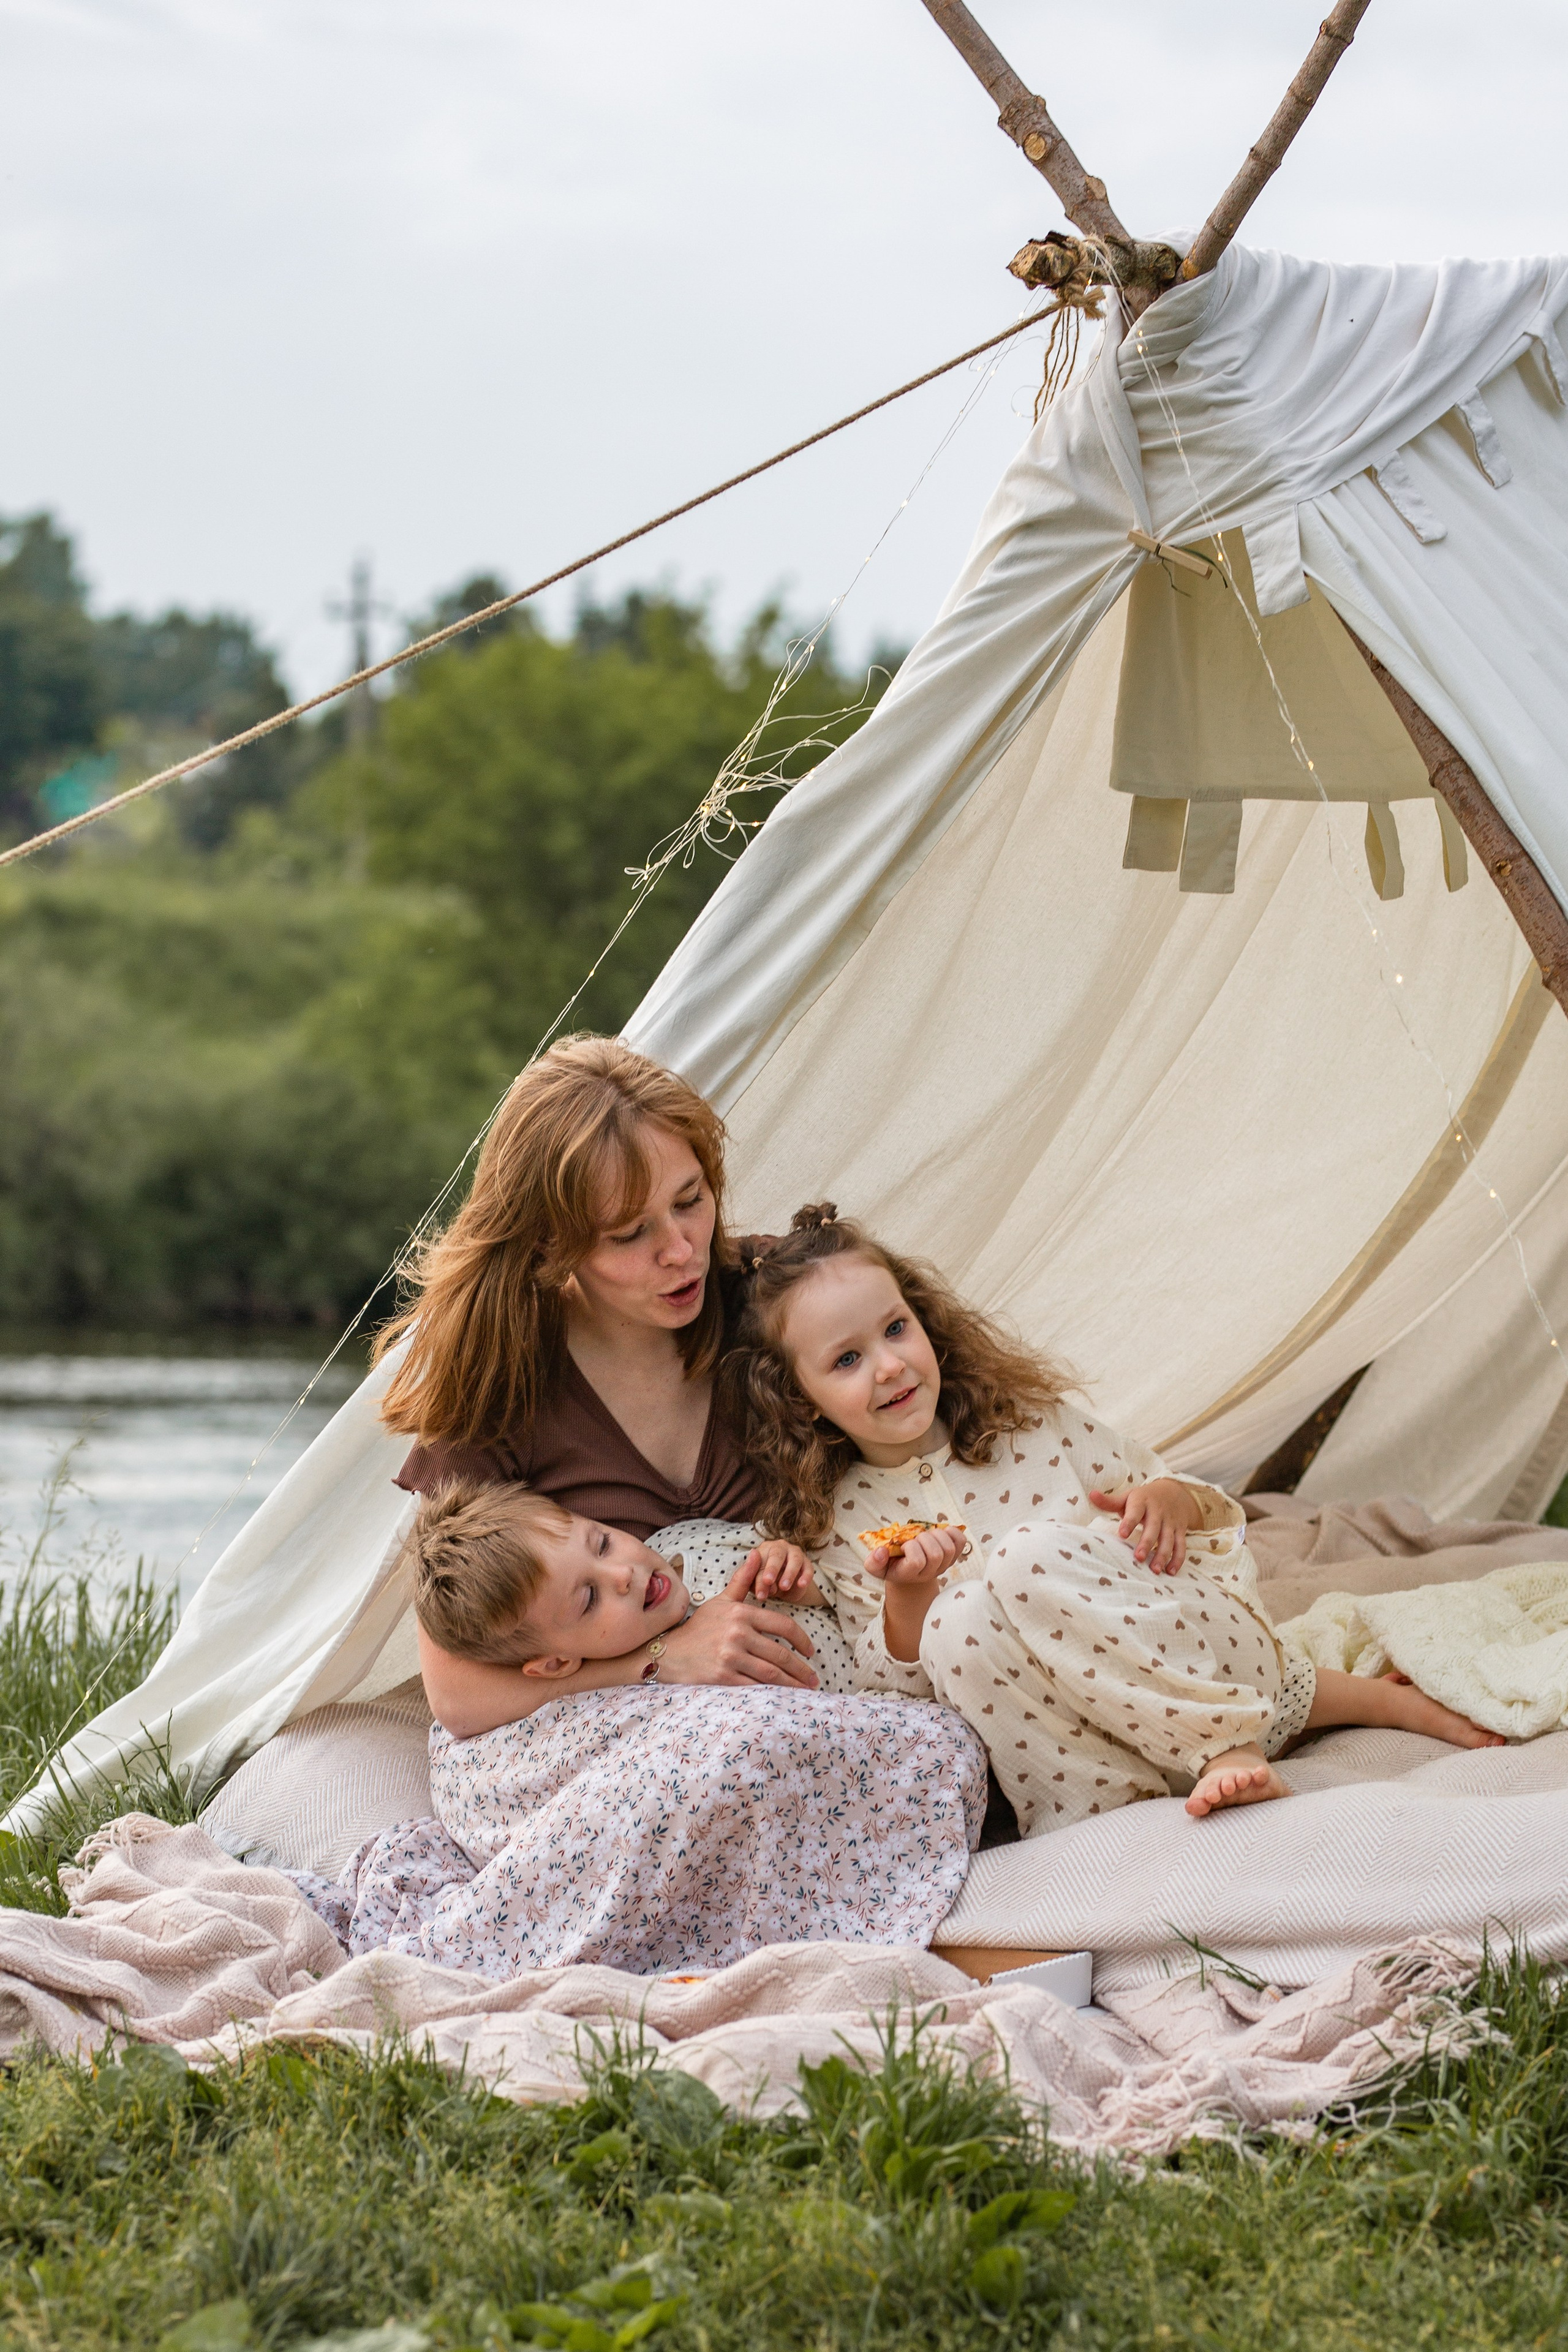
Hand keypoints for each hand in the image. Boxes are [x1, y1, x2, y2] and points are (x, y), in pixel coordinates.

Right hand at [655, 1572, 818, 1688]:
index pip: (783, 1625)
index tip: (810, 1651)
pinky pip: (754, 1687)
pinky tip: (782, 1698)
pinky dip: (771, 1693)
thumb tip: (756, 1555)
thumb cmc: (699, 1628)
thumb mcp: (721, 1601)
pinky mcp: (723, 1677)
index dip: (802, 1639)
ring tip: (806, 1690)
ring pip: (771, 1673)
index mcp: (741, 1614)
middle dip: (801, 1669)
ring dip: (792, 1684)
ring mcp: (730, 1656)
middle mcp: (738, 1634)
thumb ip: (742, 1580)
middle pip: (781, 1654)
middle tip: (814, 1678)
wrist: (669, 1652)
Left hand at [742, 1539, 823, 1604]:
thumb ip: (753, 1580)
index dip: (759, 1578)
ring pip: (794, 1559)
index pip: (760, 1561)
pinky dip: (806, 1576)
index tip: (760, 1594)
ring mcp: (794, 1553)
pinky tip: (801, 1585)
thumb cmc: (765, 1582)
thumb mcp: (756, 1583)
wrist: (783, 1588)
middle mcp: (779, 1547)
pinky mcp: (807, 1562)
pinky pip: (808, 1567)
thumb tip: (752, 1573)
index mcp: (763, 1550)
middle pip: (776, 1554)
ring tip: (784, 1587)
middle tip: (768, 1582)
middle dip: (772, 1568)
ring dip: (789, 1573)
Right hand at [863, 1524, 967, 1587]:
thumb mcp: (877, 1567)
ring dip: (937, 1535)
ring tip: (927, 1534)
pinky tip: (942, 1531)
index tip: (904, 1545)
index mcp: (911, 1575)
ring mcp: (944, 1565)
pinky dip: (953, 1532)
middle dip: (924, 1539)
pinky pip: (960, 1542)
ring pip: (949, 1548)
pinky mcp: (953, 1556)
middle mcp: (930, 1573)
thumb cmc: (892, 1565)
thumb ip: (872, 1562)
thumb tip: (881, 1551)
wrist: (910, 1572)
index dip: (911, 1548)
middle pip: (936, 1554)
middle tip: (916, 1538)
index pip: (917, 1562)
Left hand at [1087, 1479, 1197, 1573]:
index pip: (1135, 1511)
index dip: (1129, 1522)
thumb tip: (1091, 1495)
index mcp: (1142, 1501)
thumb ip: (1110, 1502)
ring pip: (1168, 1539)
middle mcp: (1158, 1511)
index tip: (1122, 1534)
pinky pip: (1181, 1546)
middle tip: (1138, 1557)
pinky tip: (1170, 1572)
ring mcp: (1170, 1522)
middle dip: (1147, 1543)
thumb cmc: (1143, 1498)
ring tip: (1155, 1570)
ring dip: (1163, 1555)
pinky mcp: (1180, 1530)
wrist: (1174, 1491)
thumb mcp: (1128, 1497)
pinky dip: (1178, 1559)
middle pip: (1153, 1528)